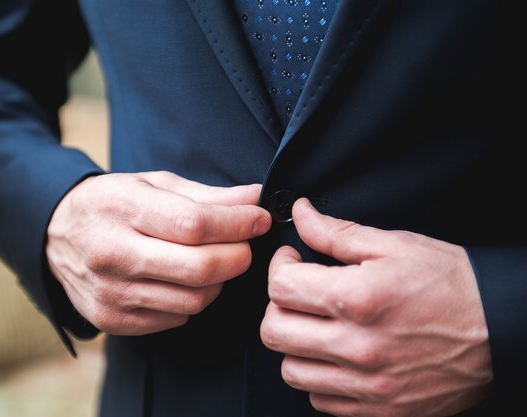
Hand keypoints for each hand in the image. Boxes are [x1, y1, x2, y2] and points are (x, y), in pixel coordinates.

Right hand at [47, 171, 270, 334]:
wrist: (54, 235)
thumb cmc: (112, 203)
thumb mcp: (153, 184)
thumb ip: (207, 195)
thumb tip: (255, 199)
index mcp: (121, 208)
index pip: (194, 224)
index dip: (237, 224)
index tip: (258, 220)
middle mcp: (112, 253)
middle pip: (199, 269)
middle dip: (237, 257)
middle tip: (244, 246)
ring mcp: (110, 292)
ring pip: (194, 300)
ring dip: (217, 282)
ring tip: (211, 261)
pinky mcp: (110, 320)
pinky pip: (175, 319)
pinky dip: (191, 301)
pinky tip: (182, 281)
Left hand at [261, 198, 491, 416]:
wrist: (502, 328)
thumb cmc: (450, 283)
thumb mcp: (395, 245)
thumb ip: (337, 233)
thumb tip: (301, 212)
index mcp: (360, 298)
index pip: (280, 287)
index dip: (279, 267)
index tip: (292, 261)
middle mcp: (359, 346)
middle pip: (273, 331)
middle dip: (277, 305)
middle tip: (298, 293)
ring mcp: (369, 384)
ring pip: (290, 370)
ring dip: (294, 344)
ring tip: (315, 325)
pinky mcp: (380, 410)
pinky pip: (320, 399)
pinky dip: (318, 377)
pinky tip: (335, 355)